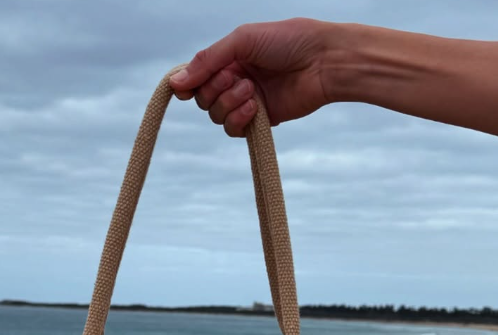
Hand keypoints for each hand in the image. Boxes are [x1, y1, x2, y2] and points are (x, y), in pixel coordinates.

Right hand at [169, 18, 338, 135]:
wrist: (323, 62)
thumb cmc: (288, 41)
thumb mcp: (242, 41)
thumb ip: (208, 60)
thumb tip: (174, 84)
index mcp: (230, 58)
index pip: (196, 77)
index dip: (189, 84)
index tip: (185, 89)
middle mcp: (235, 80)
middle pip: (203, 99)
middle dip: (215, 90)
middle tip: (237, 77)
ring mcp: (247, 101)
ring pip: (217, 115)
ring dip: (229, 103)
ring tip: (252, 90)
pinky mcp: (261, 121)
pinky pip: (234, 130)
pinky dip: (238, 120)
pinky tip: (255, 107)